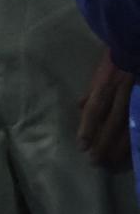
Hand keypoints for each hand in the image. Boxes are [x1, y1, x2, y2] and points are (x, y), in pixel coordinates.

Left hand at [78, 50, 134, 167]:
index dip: (88, 129)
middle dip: (103, 144)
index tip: (82, 146)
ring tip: (112, 164)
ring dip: (120, 149)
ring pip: (130, 129)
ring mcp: (137, 101)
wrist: (136, 50)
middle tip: (95, 162)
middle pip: (112, 124)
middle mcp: (123, 95)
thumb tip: (79, 108)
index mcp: (107, 86)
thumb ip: (91, 92)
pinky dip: (136, 142)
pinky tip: (132, 154)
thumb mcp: (99, 74)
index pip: (95, 110)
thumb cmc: (117, 61)